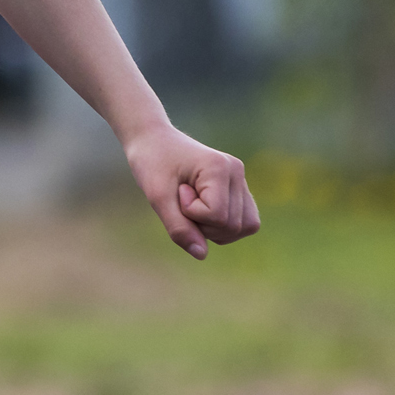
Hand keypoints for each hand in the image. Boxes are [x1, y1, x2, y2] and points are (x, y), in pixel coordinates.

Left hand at [122, 123, 259, 258]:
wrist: (151, 139)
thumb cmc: (151, 163)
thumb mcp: (157, 197)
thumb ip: (178, 227)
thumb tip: (201, 255)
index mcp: (221, 167)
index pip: (218, 215)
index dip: (191, 213)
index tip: (177, 191)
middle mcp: (237, 172)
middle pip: (234, 226)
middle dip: (202, 223)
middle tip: (181, 198)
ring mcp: (241, 180)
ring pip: (244, 227)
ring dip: (213, 228)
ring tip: (191, 204)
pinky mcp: (238, 189)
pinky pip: (243, 222)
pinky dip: (221, 225)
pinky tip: (200, 210)